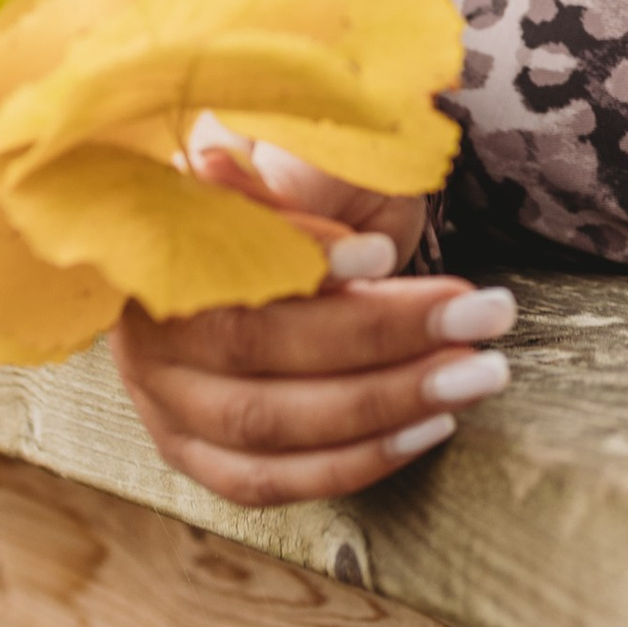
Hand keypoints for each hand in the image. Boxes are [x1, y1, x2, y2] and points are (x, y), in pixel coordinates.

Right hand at [112, 118, 514, 506]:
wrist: (292, 228)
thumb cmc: (306, 180)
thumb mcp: (306, 146)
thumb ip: (295, 166)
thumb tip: (261, 181)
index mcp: (158, 227)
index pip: (217, 247)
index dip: (296, 256)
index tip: (382, 252)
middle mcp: (145, 319)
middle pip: (254, 344)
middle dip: (380, 335)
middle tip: (482, 313)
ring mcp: (160, 396)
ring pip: (267, 423)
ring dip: (383, 406)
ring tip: (475, 375)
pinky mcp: (192, 453)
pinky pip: (270, 480)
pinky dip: (354, 462)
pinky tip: (429, 428)